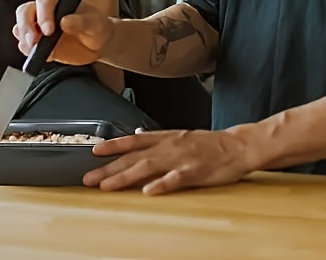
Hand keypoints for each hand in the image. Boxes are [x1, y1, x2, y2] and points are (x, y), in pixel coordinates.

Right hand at [13, 0, 115, 65]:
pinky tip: (34, 55)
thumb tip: (65, 21)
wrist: (97, 43)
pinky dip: (25, 49)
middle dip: (26, 26)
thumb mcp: (95, 24)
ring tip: (33, 50)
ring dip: (23, 38)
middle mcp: (46, 9)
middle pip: (25, 11)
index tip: (49, 31)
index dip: (44, 15)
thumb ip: (82, 22)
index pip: (45, 1)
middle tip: (34, 42)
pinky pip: (24, 43)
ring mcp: (39, 25)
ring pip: (20, 26)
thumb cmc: (97, 28)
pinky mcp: (37, 40)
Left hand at [83, 129, 254, 194]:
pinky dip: (161, 184)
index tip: (94, 150)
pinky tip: (148, 192)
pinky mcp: (194, 171)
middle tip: (89, 178)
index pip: (134, 140)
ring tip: (108, 186)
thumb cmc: (209, 144)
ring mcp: (181, 158)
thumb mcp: (180, 135)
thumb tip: (137, 134)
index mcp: (166, 137)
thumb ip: (158, 138)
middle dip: (110, 167)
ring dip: (125, 176)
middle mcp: (169, 146)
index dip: (113, 145)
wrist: (237, 146)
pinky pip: (175, 179)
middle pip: (134, 157)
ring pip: (148, 167)